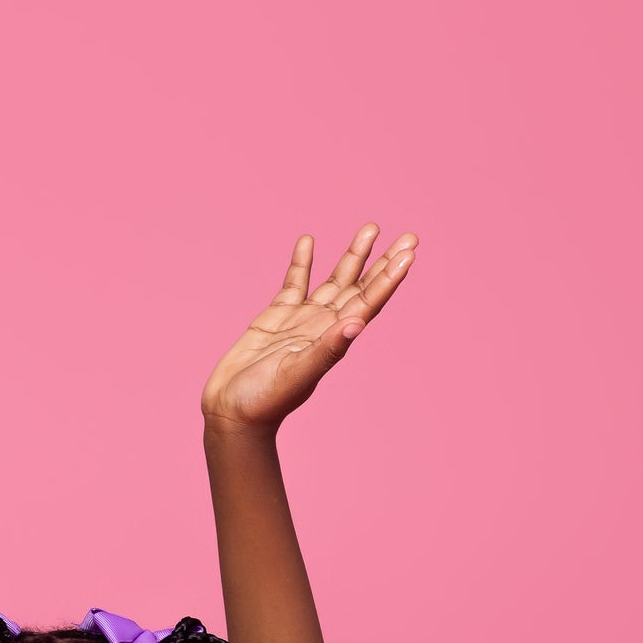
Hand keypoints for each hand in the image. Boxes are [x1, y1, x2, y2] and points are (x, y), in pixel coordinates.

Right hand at [201, 224, 416, 431]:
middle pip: (360, 287)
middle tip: (409, 237)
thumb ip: (326, 349)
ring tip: (370, 229)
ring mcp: (302, 320)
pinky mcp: (276, 317)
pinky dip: (303, 262)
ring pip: (334, 281)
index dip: (390, 278)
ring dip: (352, 256)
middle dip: (383, 261)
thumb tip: (356, 324)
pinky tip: (308, 240)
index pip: (369, 302)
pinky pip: (295, 283)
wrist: (232, 412)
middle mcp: (324, 326)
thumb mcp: (297, 375)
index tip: (409, 253)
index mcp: (334, 339)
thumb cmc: (265, 402)